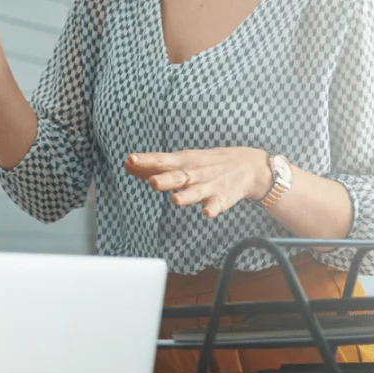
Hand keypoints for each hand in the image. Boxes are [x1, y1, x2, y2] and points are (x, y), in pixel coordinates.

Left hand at [125, 147, 270, 218]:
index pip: (161, 160)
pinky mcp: (223, 198)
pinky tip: (206, 212)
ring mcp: (209, 185)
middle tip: (152, 181)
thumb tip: (127, 165)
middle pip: (177, 176)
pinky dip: (213, 208)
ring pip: (196, 192)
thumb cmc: (203, 164)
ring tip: (175, 200)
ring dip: (186, 196)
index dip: (146, 160)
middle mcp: (194, 173)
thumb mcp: (180, 161)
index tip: (131, 159)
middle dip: (165, 179)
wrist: (246, 165)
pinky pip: (217, 204)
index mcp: (182, 162)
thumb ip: (154, 166)